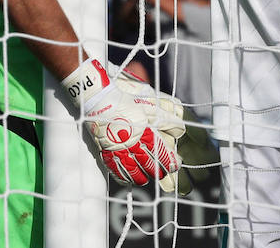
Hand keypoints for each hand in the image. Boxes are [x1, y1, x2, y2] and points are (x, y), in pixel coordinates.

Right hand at [73, 59, 184, 190]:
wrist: (99, 99)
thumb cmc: (126, 101)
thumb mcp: (150, 107)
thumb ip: (167, 119)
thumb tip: (180, 130)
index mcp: (144, 132)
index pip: (161, 153)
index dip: (170, 161)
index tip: (175, 165)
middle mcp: (131, 144)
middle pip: (148, 165)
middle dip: (158, 171)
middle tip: (164, 173)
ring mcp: (117, 150)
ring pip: (132, 172)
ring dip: (142, 177)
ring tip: (147, 178)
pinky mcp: (105, 151)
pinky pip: (115, 170)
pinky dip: (124, 177)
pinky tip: (129, 179)